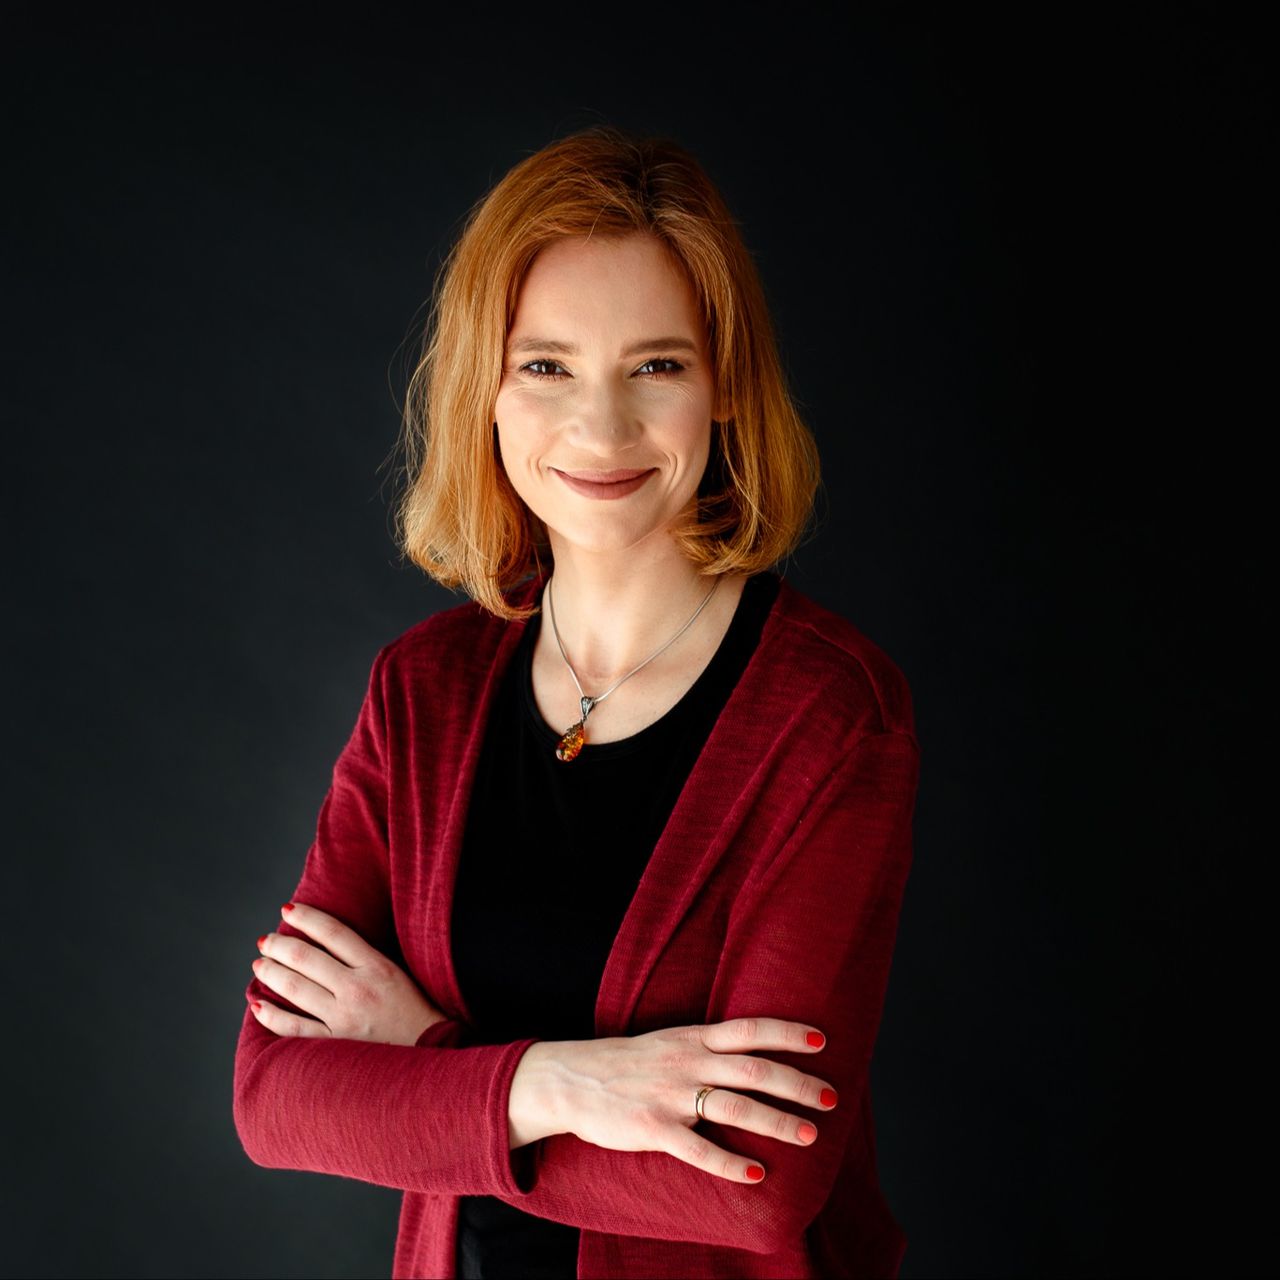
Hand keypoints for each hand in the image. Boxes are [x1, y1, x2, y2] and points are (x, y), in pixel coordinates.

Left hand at [249, 901, 448, 1045]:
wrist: (431, 1052)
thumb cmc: (412, 1008)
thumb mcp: (396, 972)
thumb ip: (364, 957)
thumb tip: (323, 942)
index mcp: (377, 966)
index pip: (334, 932)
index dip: (307, 917)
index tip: (288, 910)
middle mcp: (358, 988)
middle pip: (306, 958)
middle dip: (279, 945)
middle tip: (265, 940)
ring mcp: (344, 1018)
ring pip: (295, 988)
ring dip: (271, 973)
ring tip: (260, 964)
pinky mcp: (335, 1044)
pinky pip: (294, 1029)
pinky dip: (272, 1016)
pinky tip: (257, 1005)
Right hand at [543, 1018, 837, 1182]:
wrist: (573, 1079)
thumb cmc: (630, 1062)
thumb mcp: (671, 1041)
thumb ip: (709, 1046)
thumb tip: (757, 1052)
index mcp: (694, 1038)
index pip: (749, 1030)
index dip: (786, 1033)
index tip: (821, 1040)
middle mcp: (688, 1062)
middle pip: (753, 1070)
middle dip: (796, 1083)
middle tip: (831, 1096)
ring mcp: (672, 1095)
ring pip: (735, 1107)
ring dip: (776, 1121)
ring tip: (809, 1134)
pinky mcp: (654, 1127)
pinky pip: (697, 1149)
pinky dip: (729, 1163)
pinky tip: (755, 1174)